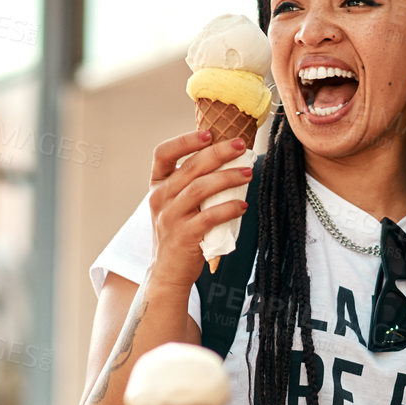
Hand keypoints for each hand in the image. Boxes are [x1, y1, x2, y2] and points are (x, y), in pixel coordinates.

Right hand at [146, 130, 252, 292]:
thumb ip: (191, 183)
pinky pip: (209, 216)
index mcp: (157, 185)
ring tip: (248, 173)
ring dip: (227, 178)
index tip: (208, 133)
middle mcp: (160, 198)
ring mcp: (170, 217)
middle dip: (218, 153)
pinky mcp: (184, 235)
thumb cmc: (179, 233)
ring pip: (200, 188)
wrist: (168, 271)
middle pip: (190, 167)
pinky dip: (228, 209)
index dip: (185, 140)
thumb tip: (227, 159)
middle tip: (240, 146)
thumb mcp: (176, 204)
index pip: (163, 153)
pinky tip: (243, 206)